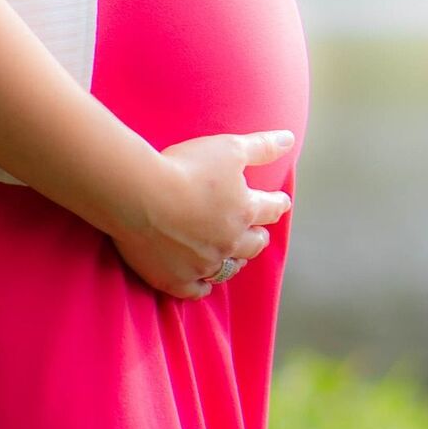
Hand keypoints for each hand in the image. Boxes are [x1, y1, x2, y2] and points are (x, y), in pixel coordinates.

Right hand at [108, 129, 295, 299]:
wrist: (138, 195)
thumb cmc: (184, 168)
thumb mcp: (229, 148)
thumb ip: (261, 146)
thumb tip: (289, 138)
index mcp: (244, 211)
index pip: (271, 209)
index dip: (277, 204)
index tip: (281, 202)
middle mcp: (229, 242)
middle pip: (253, 244)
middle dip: (258, 237)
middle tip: (259, 233)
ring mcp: (203, 264)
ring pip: (228, 269)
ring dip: (234, 262)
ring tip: (235, 258)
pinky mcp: (175, 279)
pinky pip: (196, 290)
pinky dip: (202, 287)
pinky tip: (204, 285)